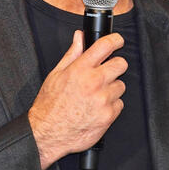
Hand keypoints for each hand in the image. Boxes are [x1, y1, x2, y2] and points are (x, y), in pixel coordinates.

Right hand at [28, 30, 127, 169]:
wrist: (48, 133)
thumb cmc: (50, 103)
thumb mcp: (57, 73)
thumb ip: (73, 53)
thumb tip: (80, 36)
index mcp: (81, 69)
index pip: (105, 46)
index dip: (115, 40)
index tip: (118, 40)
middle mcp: (94, 82)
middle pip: (121, 64)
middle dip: (115, 65)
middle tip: (106, 71)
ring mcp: (102, 100)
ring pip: (120, 85)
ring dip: (112, 88)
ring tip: (96, 94)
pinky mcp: (108, 116)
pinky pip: (119, 104)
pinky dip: (111, 105)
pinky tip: (97, 107)